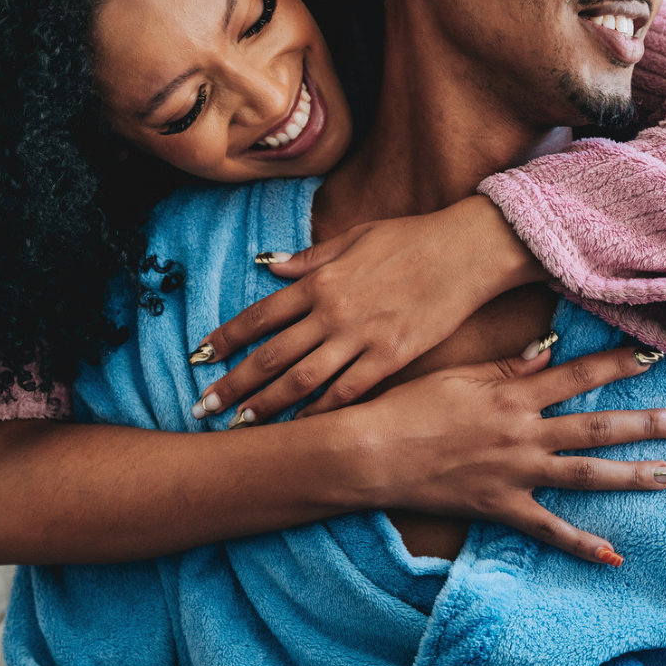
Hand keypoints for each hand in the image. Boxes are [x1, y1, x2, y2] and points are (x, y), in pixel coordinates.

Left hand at [189, 195, 549, 424]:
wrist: (466, 250)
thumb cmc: (411, 238)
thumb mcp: (355, 237)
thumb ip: (310, 257)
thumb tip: (269, 265)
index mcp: (320, 280)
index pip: (259, 315)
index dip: (225, 339)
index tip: (199, 357)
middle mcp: (332, 312)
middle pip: (271, 356)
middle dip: (234, 384)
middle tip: (204, 407)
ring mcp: (361, 338)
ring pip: (302, 381)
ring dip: (268, 406)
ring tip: (241, 425)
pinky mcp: (391, 358)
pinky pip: (348, 392)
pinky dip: (321, 413)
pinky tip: (302, 428)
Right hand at [339, 340, 665, 565]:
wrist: (372, 452)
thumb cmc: (409, 406)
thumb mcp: (461, 374)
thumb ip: (510, 367)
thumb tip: (551, 349)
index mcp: (514, 395)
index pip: (578, 374)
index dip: (618, 364)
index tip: (655, 355)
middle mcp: (524, 433)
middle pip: (598, 427)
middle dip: (649, 423)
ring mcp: (516, 473)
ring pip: (587, 474)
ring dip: (634, 475)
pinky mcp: (502, 507)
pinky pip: (550, 530)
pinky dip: (583, 545)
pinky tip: (615, 555)